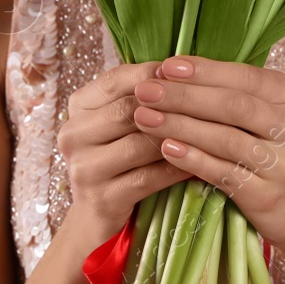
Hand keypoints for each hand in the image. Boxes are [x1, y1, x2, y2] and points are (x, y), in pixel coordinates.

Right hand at [56, 62, 193, 245]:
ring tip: (211, 130)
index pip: (117, 79)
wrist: (98, 217)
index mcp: (78, 106)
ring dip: (178, 137)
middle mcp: (73, 134)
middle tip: (209, 101)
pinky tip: (201, 163)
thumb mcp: (124, 123)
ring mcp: (83, 168)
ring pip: (139, 144)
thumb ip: (143, 96)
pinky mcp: (100, 198)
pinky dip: (177, 168)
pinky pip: (148, 178)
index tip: (190, 71)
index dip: (153, 74)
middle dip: (171, 104)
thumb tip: (182, 66)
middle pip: (128, 109)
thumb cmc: (122, 160)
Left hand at [131, 56, 284, 248]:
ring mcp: (282, 162)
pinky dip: (192, 158)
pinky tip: (166, 148)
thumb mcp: (268, 116)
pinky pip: (223, 172)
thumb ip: (233, 94)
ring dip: (180, 125)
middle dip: (183, 96)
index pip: (243, 76)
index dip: (202, 70)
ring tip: (145, 118)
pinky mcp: (266, 195)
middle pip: (233, 105)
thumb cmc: (275, 153)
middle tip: (145, 91)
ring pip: (225, 138)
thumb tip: (171, 73)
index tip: (164, 66)